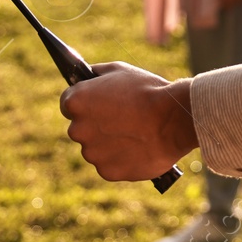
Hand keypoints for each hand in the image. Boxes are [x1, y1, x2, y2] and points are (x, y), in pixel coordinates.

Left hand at [59, 63, 197, 181]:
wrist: (174, 119)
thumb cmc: (148, 90)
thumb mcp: (119, 70)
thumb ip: (95, 75)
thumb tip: (85, 75)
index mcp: (76, 102)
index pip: (68, 104)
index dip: (85, 103)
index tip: (98, 105)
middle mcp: (78, 129)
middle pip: (80, 128)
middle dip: (96, 124)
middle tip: (121, 119)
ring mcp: (92, 153)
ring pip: (95, 148)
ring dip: (108, 143)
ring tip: (134, 133)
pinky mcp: (107, 171)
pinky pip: (109, 164)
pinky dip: (120, 158)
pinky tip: (137, 147)